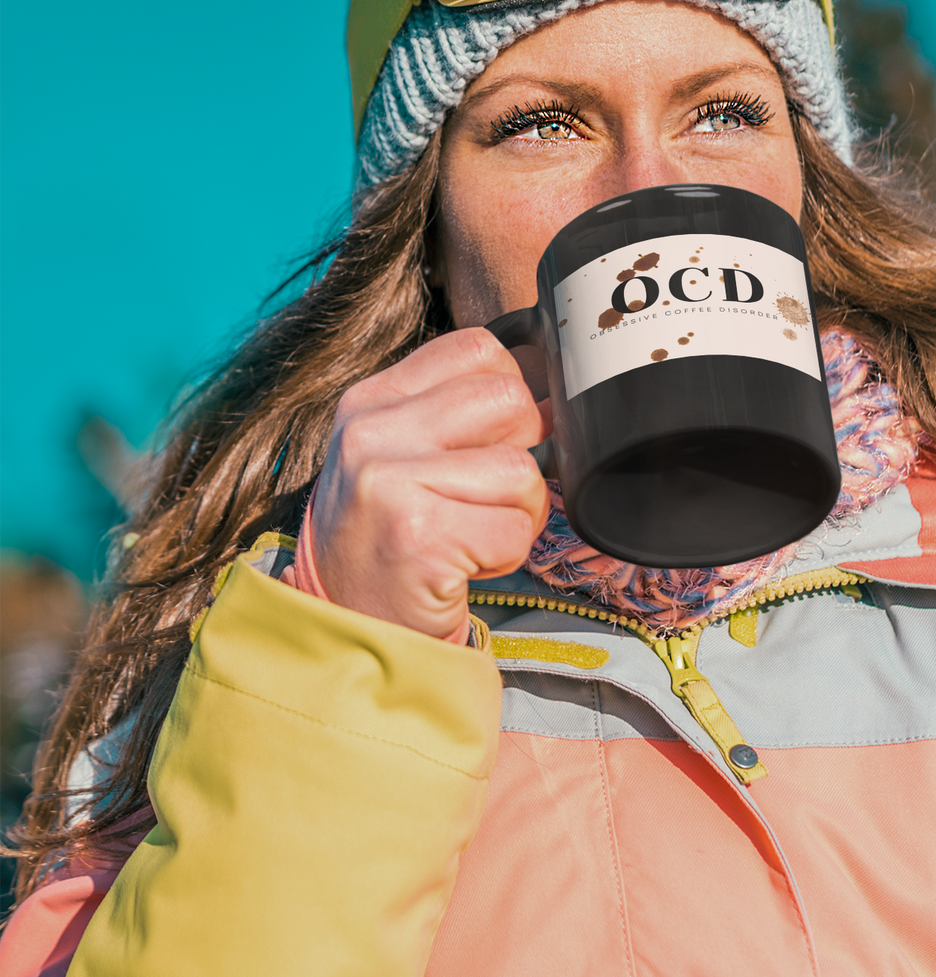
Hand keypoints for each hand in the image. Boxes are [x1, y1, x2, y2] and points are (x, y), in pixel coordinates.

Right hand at [308, 328, 548, 637]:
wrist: (343, 627)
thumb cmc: (386, 537)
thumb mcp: (400, 453)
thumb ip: (456, 410)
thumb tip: (551, 393)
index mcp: (371, 399)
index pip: (479, 348)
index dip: (511, 392)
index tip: (494, 439)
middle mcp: (370, 432)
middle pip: (510, 399)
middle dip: (523, 452)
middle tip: (487, 496)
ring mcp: (387, 483)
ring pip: (522, 469)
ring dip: (519, 512)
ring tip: (474, 533)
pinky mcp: (416, 538)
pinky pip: (515, 528)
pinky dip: (508, 554)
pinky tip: (466, 563)